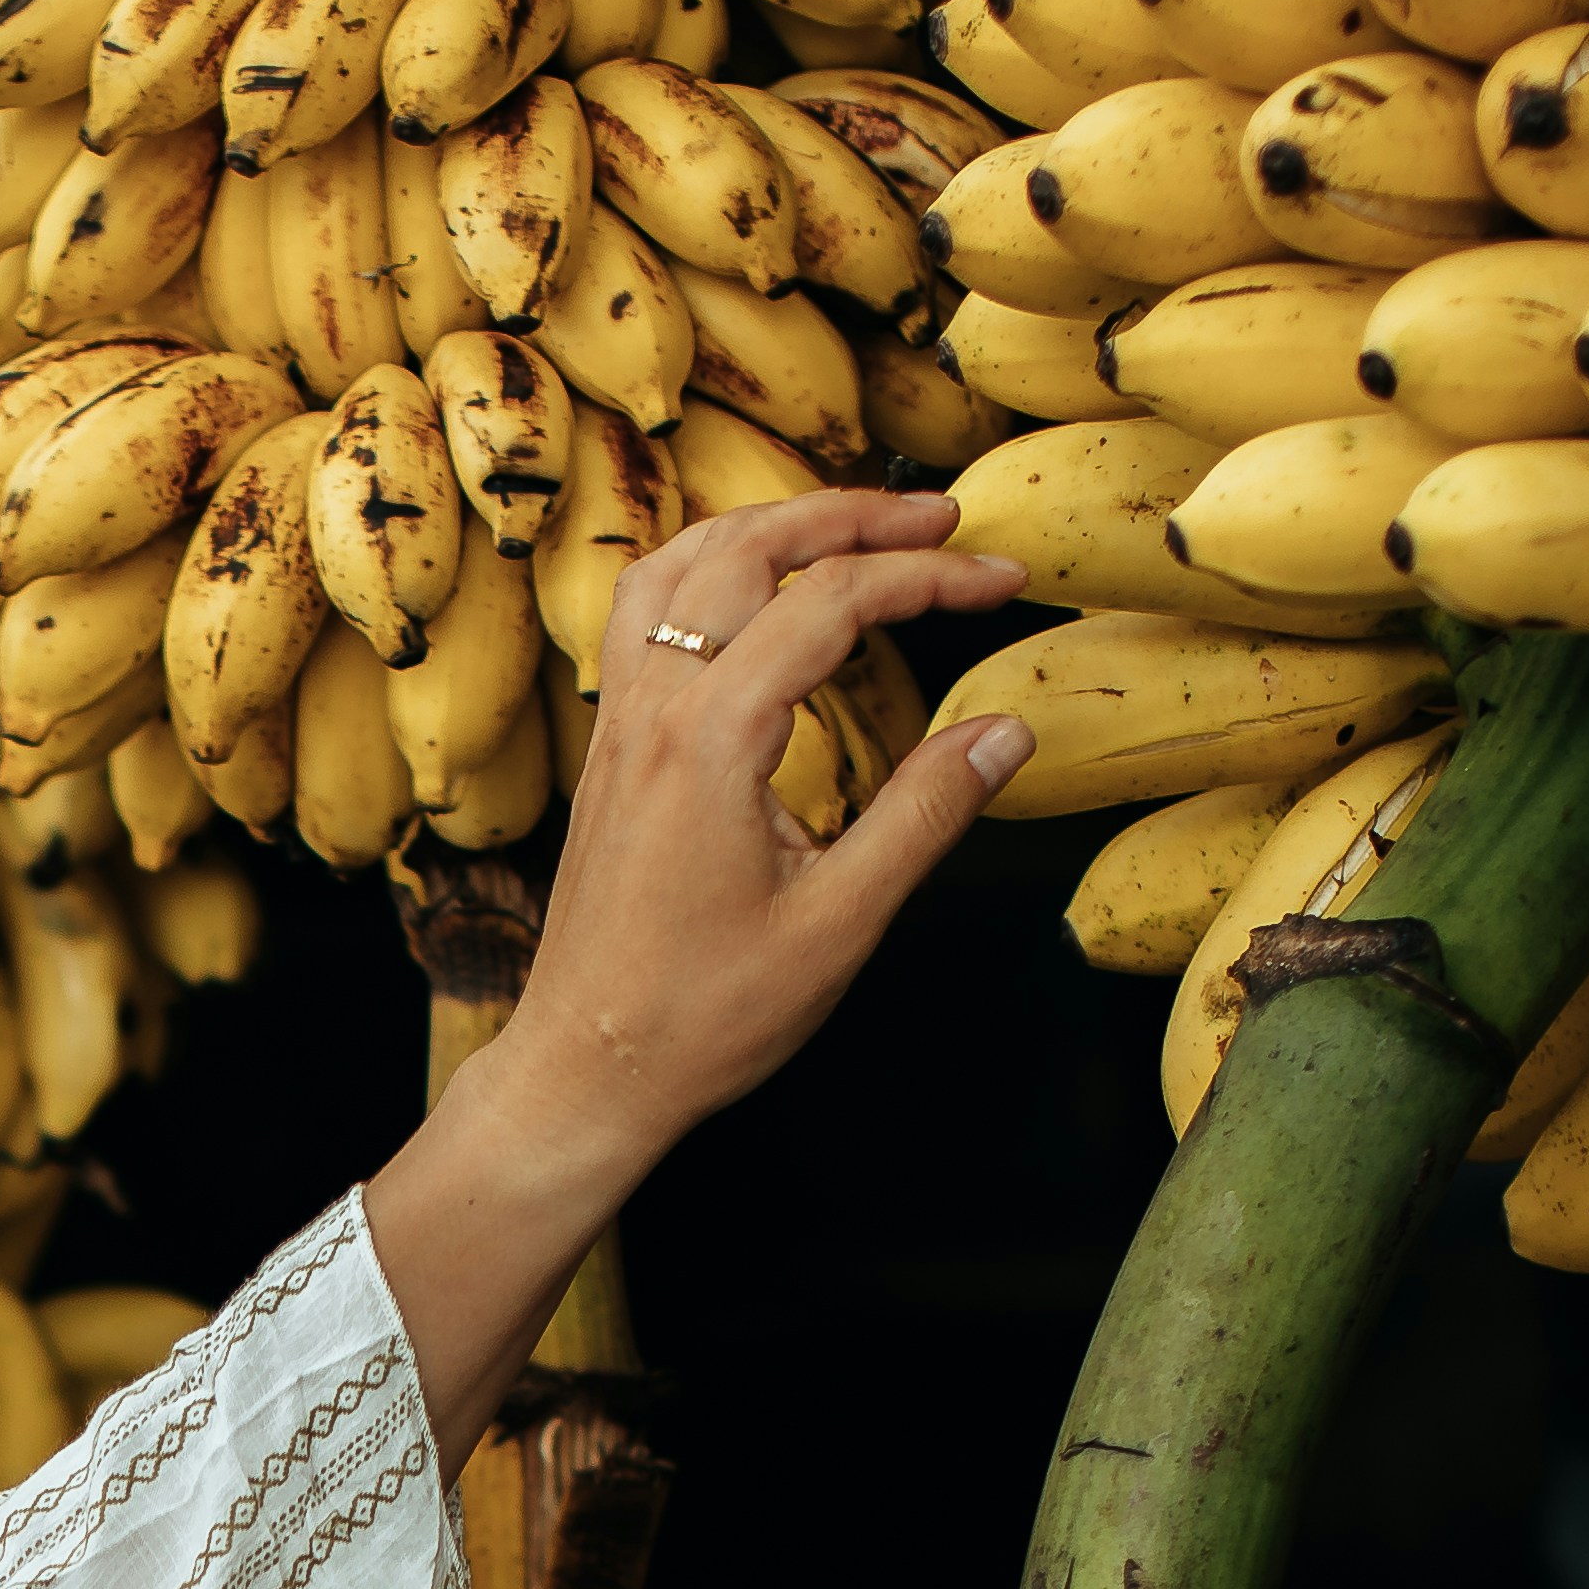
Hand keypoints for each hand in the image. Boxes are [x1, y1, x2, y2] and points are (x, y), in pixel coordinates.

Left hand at [363, 492, 1031, 1469]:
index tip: (1003, 578)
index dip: (929, 575)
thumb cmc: (702, 1018)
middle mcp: (654, 707)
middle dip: (856, 515)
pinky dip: (708, 567)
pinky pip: (646, 611)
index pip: (833, 601)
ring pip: (686, 561)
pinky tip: (748, 588)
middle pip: (754, 547)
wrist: (585, 1073)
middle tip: (942, 517)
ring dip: (775, 524)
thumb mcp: (838, 926)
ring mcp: (619, 722)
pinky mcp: (607, 749)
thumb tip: (1004, 732)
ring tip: (854, 525)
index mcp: (712, 739)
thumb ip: (924, 816)